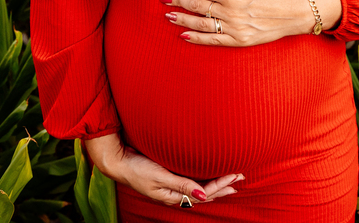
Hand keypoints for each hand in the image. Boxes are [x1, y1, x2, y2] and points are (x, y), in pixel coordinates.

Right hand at [83, 132, 242, 205]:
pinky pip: (191, 183)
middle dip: (223, 186)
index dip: (221, 185)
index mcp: (173, 196)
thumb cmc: (137, 169)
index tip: (236, 176)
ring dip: (216, 184)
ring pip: (199, 189)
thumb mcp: (160, 177)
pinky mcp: (168, 178)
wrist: (117, 161)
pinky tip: (209, 178)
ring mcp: (171, 187)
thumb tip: (204, 196)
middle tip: (241, 177)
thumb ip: (182, 186)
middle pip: (205, 193)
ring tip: (232, 178)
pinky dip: (204, 180)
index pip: (204, 193)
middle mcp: (175, 194)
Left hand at [161, 0, 340, 45]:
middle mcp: (231, 13)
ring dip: (183, 20)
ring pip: (201, 25)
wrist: (297, 12)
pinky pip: (213, 41)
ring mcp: (234, 29)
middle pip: (197, 7)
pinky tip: (184, 35)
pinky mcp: (240, 41)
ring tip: (169, 16)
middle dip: (178, 2)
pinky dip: (197, 39)